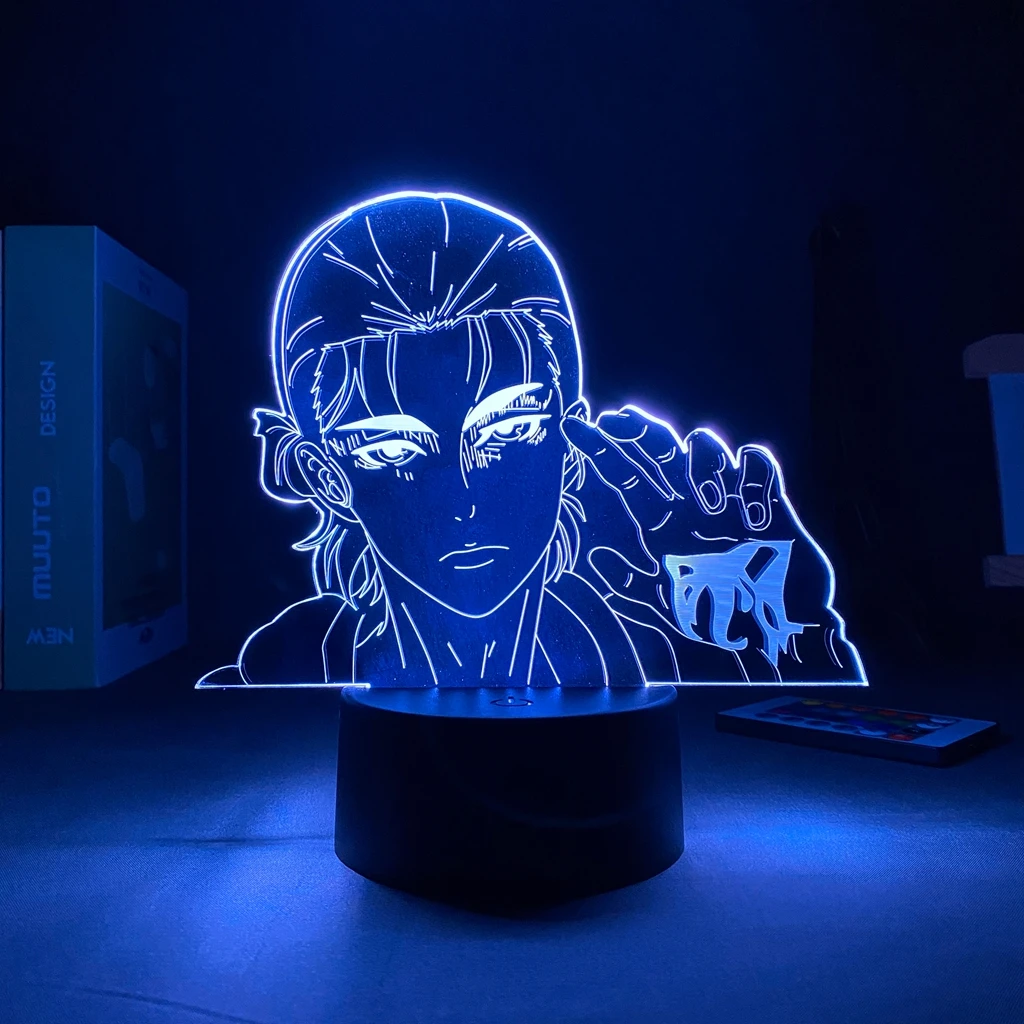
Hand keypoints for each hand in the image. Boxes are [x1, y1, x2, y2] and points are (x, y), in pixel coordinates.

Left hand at [561, 405, 854, 679]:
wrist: (774, 633)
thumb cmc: (721, 619)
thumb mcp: (666, 604)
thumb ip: (629, 584)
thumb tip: (591, 558)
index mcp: (664, 524)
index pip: (625, 478)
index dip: (599, 450)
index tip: (573, 426)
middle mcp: (692, 505)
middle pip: (661, 450)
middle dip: (639, 430)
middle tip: (618, 420)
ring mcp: (729, 500)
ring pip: (706, 447)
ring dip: (700, 460)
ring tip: (706, 493)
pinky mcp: (769, 502)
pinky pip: (757, 465)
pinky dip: (752, 475)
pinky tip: (752, 501)